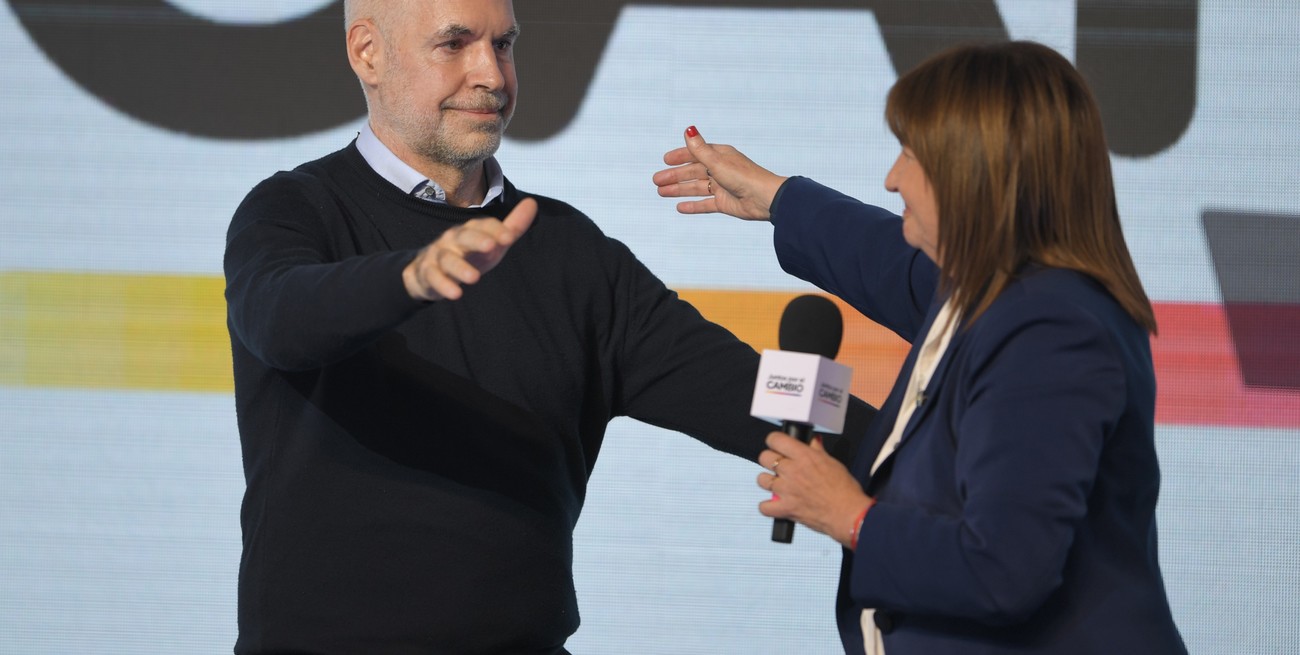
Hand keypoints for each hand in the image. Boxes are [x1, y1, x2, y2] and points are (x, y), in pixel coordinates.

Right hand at [403, 197, 537, 300]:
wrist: (430, 270)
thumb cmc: (469, 254)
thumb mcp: (493, 242)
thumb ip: (512, 227)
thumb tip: (532, 203)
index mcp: (470, 230)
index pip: (483, 225)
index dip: (496, 230)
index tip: (509, 237)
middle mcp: (453, 239)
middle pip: (464, 236)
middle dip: (476, 239)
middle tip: (491, 246)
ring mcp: (439, 255)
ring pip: (448, 258)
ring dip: (460, 267)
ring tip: (474, 278)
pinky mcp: (428, 272)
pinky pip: (434, 277)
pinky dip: (443, 285)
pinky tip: (455, 293)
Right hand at [652, 126, 787, 220]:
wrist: (764, 199)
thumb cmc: (744, 176)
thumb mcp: (717, 161)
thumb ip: (699, 149)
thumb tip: (688, 129)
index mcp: (720, 156)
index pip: (696, 154)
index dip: (680, 156)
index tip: (665, 160)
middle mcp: (720, 170)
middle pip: (693, 172)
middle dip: (674, 176)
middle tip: (656, 180)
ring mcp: (722, 187)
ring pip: (696, 188)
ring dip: (679, 190)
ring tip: (661, 192)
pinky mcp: (724, 203)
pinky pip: (705, 204)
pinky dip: (692, 206)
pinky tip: (679, 207)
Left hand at [758, 431, 873, 547]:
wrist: (848, 513)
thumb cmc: (844, 489)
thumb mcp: (832, 463)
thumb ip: (818, 451)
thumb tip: (813, 441)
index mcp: (804, 456)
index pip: (775, 439)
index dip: (774, 441)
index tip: (776, 445)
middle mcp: (791, 470)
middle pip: (764, 458)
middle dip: (769, 460)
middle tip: (778, 466)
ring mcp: (786, 490)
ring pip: (761, 480)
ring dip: (768, 482)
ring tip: (778, 485)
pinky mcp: (785, 508)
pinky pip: (764, 507)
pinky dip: (768, 507)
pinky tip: (775, 504)